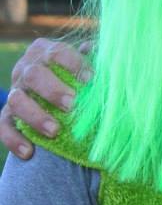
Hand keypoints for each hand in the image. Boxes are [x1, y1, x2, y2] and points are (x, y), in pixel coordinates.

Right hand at [0, 38, 90, 158]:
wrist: (56, 95)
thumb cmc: (77, 76)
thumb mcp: (86, 64)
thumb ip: (95, 59)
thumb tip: (109, 56)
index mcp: (45, 51)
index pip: (57, 52)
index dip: (74, 64)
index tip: (91, 80)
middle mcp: (26, 69)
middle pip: (34, 75)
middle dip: (53, 90)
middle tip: (72, 105)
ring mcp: (15, 93)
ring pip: (17, 101)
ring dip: (36, 116)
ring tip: (55, 130)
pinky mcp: (7, 115)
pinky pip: (3, 127)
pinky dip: (14, 139)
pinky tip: (29, 152)